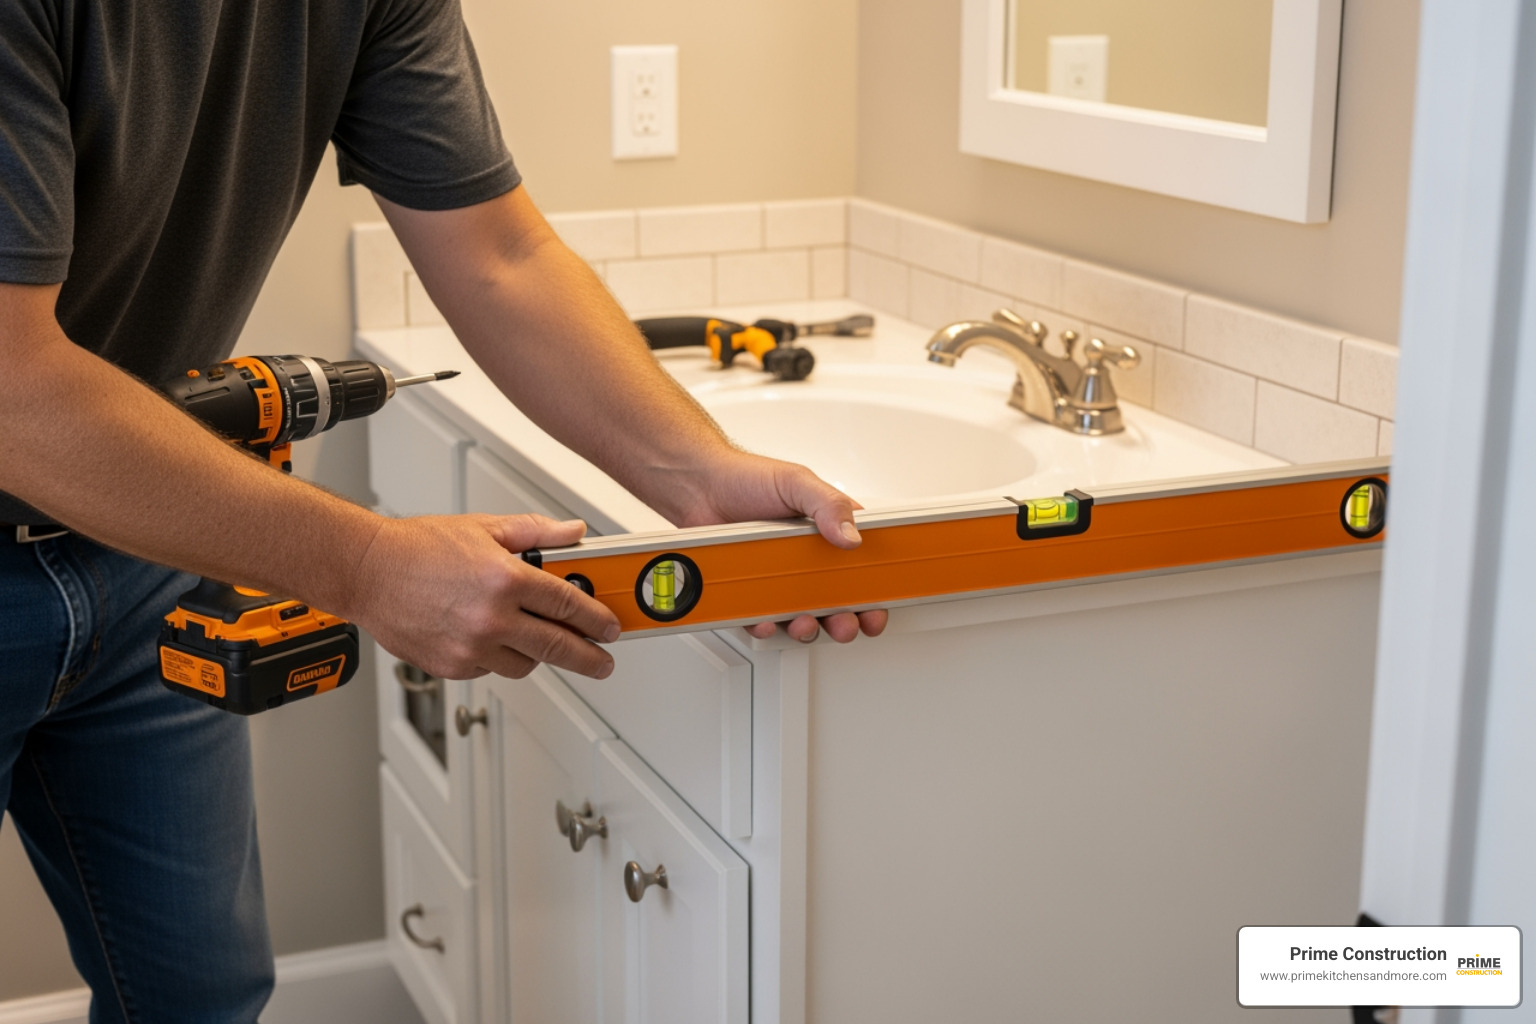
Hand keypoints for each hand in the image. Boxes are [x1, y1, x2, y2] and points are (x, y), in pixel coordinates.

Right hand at [349, 513, 621, 679]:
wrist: (367, 572)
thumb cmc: (417, 548)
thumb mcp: (486, 528)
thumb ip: (537, 532)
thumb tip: (573, 532)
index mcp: (505, 579)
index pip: (569, 605)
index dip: (597, 619)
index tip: (610, 628)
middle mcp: (491, 618)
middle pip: (558, 647)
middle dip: (589, 658)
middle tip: (602, 662)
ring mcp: (471, 647)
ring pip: (525, 664)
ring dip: (537, 653)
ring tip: (534, 638)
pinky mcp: (452, 666)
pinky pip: (491, 670)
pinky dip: (498, 658)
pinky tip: (490, 637)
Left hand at [671, 451, 888, 643]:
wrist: (698, 487)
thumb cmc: (746, 478)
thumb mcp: (797, 483)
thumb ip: (828, 505)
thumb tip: (851, 535)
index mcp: (826, 531)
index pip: (861, 564)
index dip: (875, 588)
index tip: (880, 604)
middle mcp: (806, 558)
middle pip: (839, 600)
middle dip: (848, 619)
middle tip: (847, 624)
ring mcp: (780, 577)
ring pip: (804, 614)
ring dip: (809, 627)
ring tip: (805, 623)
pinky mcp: (752, 591)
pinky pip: (763, 618)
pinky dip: (766, 625)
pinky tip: (766, 620)